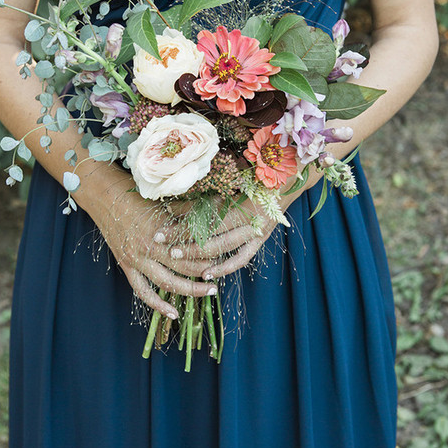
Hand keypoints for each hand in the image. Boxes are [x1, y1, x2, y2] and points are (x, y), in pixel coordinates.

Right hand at [94, 179, 221, 318]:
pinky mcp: (126, 265)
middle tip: (219, 281)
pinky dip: (157, 305)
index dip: (210, 255)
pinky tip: (173, 314)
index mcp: (162, 230)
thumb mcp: (165, 201)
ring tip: (207, 293)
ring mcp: (136, 259)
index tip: (225, 258)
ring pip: (166, 283)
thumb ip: (190, 209)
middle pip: (184, 268)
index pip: (193, 248)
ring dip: (188, 291)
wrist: (105, 197)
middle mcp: (150, 248)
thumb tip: (218, 206)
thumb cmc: (137, 196)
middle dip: (205, 275)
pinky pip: (142, 291)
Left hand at [172, 169, 322, 279]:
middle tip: (165, 246)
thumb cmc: (253, 173)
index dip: (181, 225)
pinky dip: (225, 267)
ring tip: (180, 260)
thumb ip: (201, 195)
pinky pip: (242, 258)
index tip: (160, 230)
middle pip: (212, 236)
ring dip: (201, 256)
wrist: (287, 178)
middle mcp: (248, 219)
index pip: (203, 218)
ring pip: (224, 249)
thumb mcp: (224, 180)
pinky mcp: (260, 239)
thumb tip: (171, 204)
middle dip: (186, 243)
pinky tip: (208, 273)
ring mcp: (256, 231)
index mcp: (238, 200)